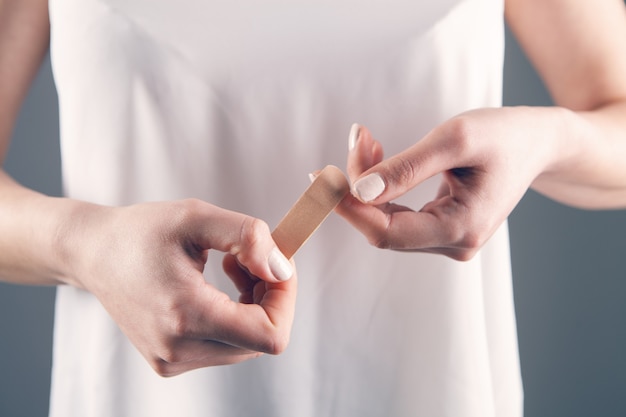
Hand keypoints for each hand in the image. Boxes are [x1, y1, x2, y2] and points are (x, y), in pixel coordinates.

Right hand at [62, 199, 296, 375]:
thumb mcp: (196, 217)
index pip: (269, 335)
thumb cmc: (141, 231)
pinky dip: (234, 315)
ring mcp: (173, 360)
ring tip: (231, 265)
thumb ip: (248, 237)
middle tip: (250, 258)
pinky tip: (216, 286)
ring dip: (253, 305)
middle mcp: (179, 350)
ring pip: (246, 344)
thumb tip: (281, 268)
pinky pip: (225, 345)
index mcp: (186, 316)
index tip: (278, 265)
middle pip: (261, 339)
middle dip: (269, 296)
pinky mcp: (170, 360)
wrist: (93, 253)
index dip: (285, 300)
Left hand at [336, 108, 559, 260]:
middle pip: (383, 226)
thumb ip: (406, 167)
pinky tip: (377, 154)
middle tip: (357, 136)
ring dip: (368, 181)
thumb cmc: (504, 135)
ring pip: (387, 220)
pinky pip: (399, 214)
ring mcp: (449, 240)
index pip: (386, 232)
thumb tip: (359, 190)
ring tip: (366, 138)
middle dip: (358, 185)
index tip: (320, 178)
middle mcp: (454, 244)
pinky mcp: (442, 228)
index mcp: (461, 229)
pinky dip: (382, 186)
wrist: (537, 144)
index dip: (348, 208)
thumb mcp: (456, 139)